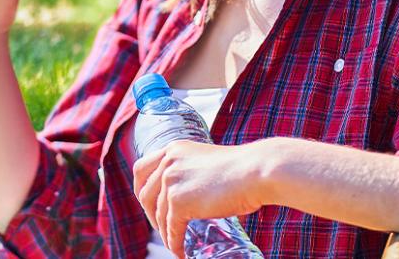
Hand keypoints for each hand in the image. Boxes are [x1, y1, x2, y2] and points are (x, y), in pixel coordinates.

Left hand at [132, 139, 269, 257]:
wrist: (257, 171)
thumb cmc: (243, 169)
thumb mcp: (208, 163)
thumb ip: (194, 173)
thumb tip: (192, 195)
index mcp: (174, 149)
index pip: (141, 169)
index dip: (141, 189)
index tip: (149, 204)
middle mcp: (168, 162)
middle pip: (144, 193)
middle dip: (151, 214)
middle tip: (163, 227)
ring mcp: (171, 181)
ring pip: (158, 215)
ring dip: (165, 233)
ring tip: (175, 243)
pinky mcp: (179, 202)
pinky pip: (171, 228)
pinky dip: (174, 243)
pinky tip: (181, 251)